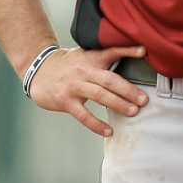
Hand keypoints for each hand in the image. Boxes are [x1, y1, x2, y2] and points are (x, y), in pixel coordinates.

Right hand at [27, 45, 149, 136]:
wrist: (38, 69)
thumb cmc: (68, 64)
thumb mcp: (85, 54)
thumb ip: (103, 57)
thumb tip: (130, 59)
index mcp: (92, 58)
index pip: (111, 52)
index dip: (127, 51)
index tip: (143, 52)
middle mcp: (84, 71)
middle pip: (109, 80)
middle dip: (128, 90)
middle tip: (144, 99)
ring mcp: (74, 86)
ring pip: (99, 96)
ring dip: (118, 104)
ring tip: (133, 111)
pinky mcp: (65, 101)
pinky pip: (83, 115)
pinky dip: (96, 124)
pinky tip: (108, 131)